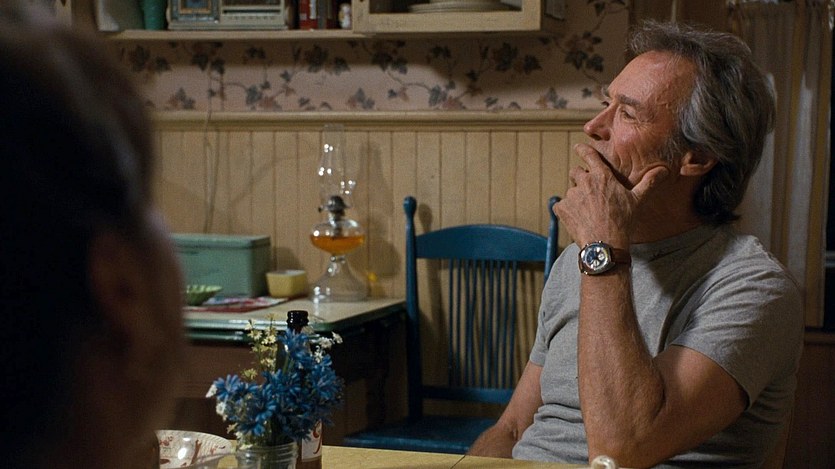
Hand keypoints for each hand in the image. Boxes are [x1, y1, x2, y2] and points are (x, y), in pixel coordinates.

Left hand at [553, 143, 669, 246]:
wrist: (605, 243)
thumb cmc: (622, 221)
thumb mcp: (637, 200)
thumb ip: (648, 183)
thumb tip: (663, 171)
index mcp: (602, 176)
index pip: (589, 155)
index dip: (582, 150)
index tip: (578, 147)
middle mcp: (584, 182)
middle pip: (575, 172)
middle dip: (579, 178)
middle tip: (588, 192)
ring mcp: (572, 195)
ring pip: (570, 191)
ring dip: (576, 198)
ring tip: (587, 212)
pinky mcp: (562, 208)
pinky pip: (560, 205)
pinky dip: (566, 210)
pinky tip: (577, 219)